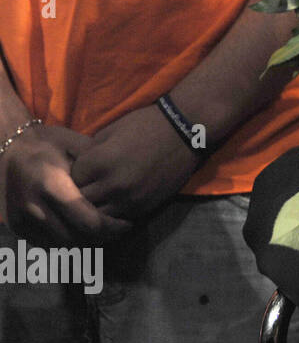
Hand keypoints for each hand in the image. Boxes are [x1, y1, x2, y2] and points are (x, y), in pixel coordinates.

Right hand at [1, 124, 131, 241]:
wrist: (7, 149)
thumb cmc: (48, 144)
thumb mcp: (76, 146)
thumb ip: (99, 166)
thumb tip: (124, 184)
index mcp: (52, 186)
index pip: (90, 222)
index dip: (113, 228)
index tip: (128, 223)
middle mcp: (35, 207)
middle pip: (79, 238)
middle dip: (103, 237)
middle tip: (118, 228)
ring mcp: (23, 220)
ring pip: (63, 245)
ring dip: (86, 242)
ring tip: (103, 231)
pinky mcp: (17, 227)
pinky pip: (47, 244)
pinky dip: (66, 241)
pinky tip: (80, 230)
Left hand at [70, 105, 202, 222]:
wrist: (184, 131)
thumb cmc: (145, 124)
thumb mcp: (110, 131)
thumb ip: (90, 152)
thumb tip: (77, 168)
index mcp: (98, 162)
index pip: (70, 180)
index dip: (75, 174)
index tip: (83, 170)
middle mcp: (111, 184)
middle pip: (81, 200)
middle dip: (82, 193)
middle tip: (89, 185)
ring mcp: (129, 198)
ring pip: (98, 215)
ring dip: (98, 207)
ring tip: (103, 196)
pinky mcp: (144, 206)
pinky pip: (119, 218)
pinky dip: (115, 212)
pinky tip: (118, 201)